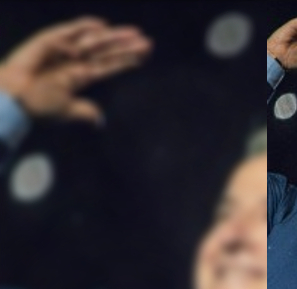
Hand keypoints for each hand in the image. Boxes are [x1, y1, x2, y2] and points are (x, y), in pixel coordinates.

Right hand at [0, 17, 151, 123]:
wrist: (14, 99)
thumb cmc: (36, 104)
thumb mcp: (65, 111)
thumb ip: (83, 112)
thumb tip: (100, 121)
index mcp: (79, 76)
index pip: (108, 66)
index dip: (125, 61)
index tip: (144, 56)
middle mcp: (74, 61)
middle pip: (106, 51)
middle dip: (126, 46)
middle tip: (148, 42)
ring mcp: (62, 50)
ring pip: (93, 41)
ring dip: (113, 36)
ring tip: (135, 33)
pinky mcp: (48, 43)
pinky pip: (67, 32)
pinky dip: (83, 27)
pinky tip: (101, 26)